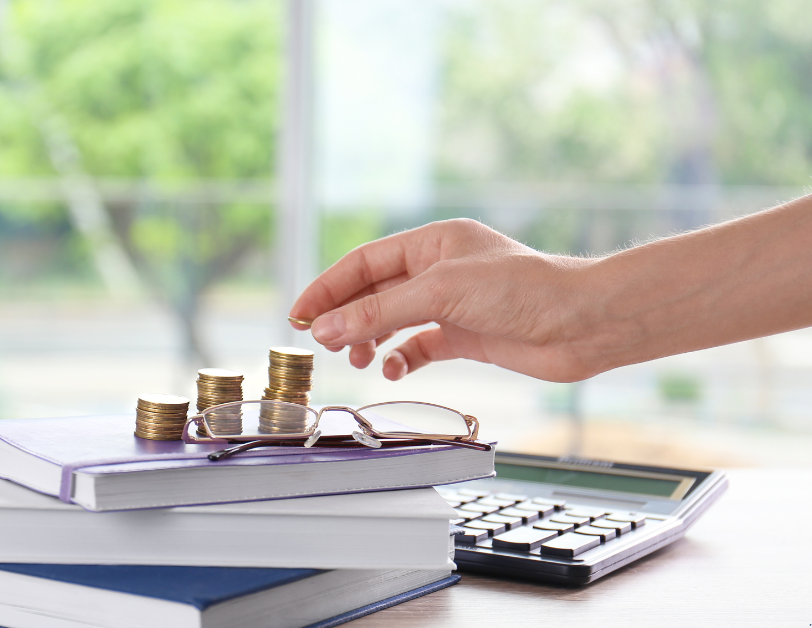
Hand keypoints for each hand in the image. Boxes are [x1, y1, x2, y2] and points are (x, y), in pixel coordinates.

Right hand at [288, 219, 601, 382]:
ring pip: (393, 321)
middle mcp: (439, 270)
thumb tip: (328, 327)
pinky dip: (402, 357)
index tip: (299, 313)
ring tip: (356, 357)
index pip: (364, 262)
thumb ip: (381, 311)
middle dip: (346, 317)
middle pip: (374, 292)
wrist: (582, 324)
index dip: (328, 287)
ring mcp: (452, 304)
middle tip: (321, 342)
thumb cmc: (524, 291)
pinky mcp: (466, 335)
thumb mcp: (441, 293)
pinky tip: (394, 368)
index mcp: (432, 242)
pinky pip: (420, 345)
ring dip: (370, 339)